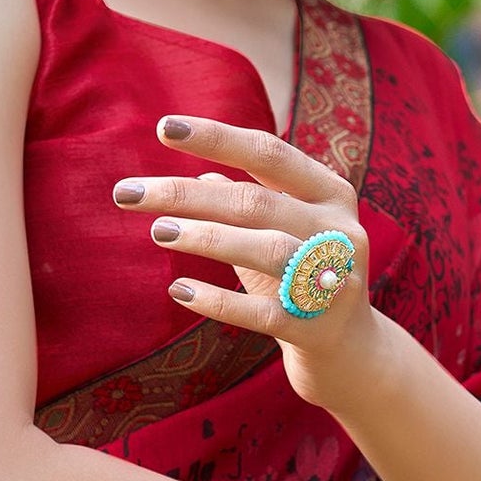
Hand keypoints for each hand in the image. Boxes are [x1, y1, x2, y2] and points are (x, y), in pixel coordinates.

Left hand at [112, 114, 378, 406]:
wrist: (352, 352)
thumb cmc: (304, 279)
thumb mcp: (282, 233)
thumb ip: (250, 204)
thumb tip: (199, 179)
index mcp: (332, 194)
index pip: (269, 153)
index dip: (216, 138)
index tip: (163, 128)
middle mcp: (339, 230)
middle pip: (255, 202)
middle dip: (186, 194)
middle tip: (127, 193)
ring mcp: (334, 281)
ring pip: (264, 249)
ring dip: (205, 238)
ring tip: (157, 232)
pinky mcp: (316, 328)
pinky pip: (260, 311)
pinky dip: (217, 299)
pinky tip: (179, 291)